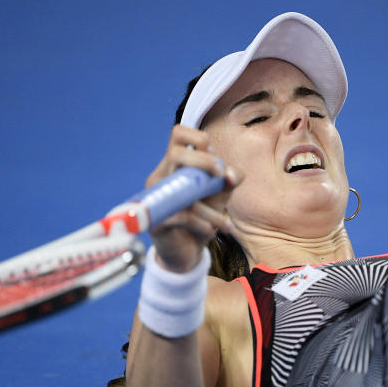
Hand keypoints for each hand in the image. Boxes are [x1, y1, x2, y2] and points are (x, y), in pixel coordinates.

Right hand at [146, 125, 241, 271]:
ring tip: (224, 224)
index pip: (179, 134)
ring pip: (183, 189)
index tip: (214, 158)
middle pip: (176, 153)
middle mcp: (162, 176)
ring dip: (211, 209)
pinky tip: (211, 232)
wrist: (187, 252)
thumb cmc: (203, 217)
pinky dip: (203, 224)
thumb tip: (230, 174)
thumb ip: (231, 179)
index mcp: (176, 165)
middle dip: (204, 162)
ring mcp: (156, 197)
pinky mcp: (156, 220)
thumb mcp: (221, 195)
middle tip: (221, 178)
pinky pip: (183, 216)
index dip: (198, 137)